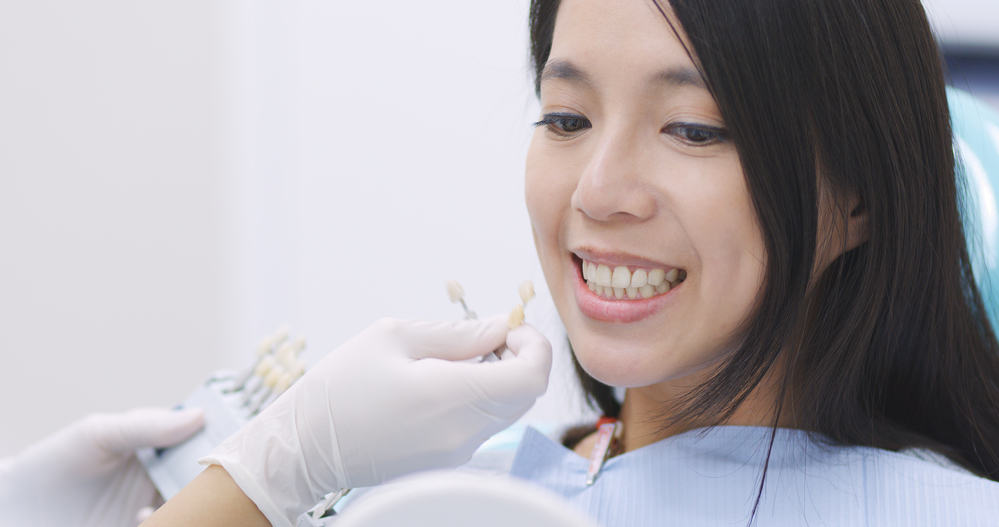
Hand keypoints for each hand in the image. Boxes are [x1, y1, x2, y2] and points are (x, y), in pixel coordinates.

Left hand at [0, 407, 204, 526]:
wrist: (18, 512)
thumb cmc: (53, 465)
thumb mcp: (97, 434)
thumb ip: (145, 425)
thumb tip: (198, 416)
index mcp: (155, 446)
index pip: (200, 437)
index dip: (220, 434)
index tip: (232, 434)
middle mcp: (160, 477)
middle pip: (204, 473)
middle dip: (214, 472)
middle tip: (217, 471)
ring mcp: (152, 507)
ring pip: (192, 503)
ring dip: (194, 501)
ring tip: (182, 497)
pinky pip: (171, 522)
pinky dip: (169, 521)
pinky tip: (144, 518)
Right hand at [201, 316, 551, 526]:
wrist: (305, 447)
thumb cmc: (341, 386)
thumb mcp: (395, 337)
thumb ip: (457, 333)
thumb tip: (499, 327)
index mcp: (454, 396)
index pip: (532, 375)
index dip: (533, 344)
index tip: (507, 327)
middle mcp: (464, 432)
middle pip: (526, 393)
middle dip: (519, 357)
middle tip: (483, 337)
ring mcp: (457, 452)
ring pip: (507, 409)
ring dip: (500, 377)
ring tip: (454, 358)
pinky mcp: (446, 461)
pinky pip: (483, 424)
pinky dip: (480, 397)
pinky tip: (442, 383)